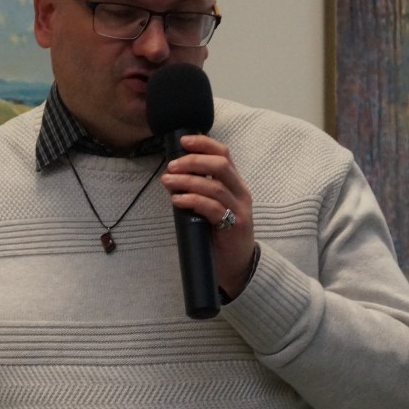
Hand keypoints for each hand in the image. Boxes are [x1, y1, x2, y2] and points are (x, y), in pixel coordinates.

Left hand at [160, 135, 256, 295]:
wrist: (237, 267)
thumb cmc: (220, 235)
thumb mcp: (211, 207)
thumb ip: (199, 191)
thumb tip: (172, 176)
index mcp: (236, 184)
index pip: (224, 154)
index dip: (204, 144)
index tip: (183, 141)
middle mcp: (241, 193)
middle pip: (220, 165)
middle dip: (193, 161)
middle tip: (171, 167)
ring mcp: (240, 210)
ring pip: (214, 186)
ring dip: (187, 181)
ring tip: (168, 182)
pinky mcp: (234, 226)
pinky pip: (212, 208)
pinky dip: (192, 200)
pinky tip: (177, 200)